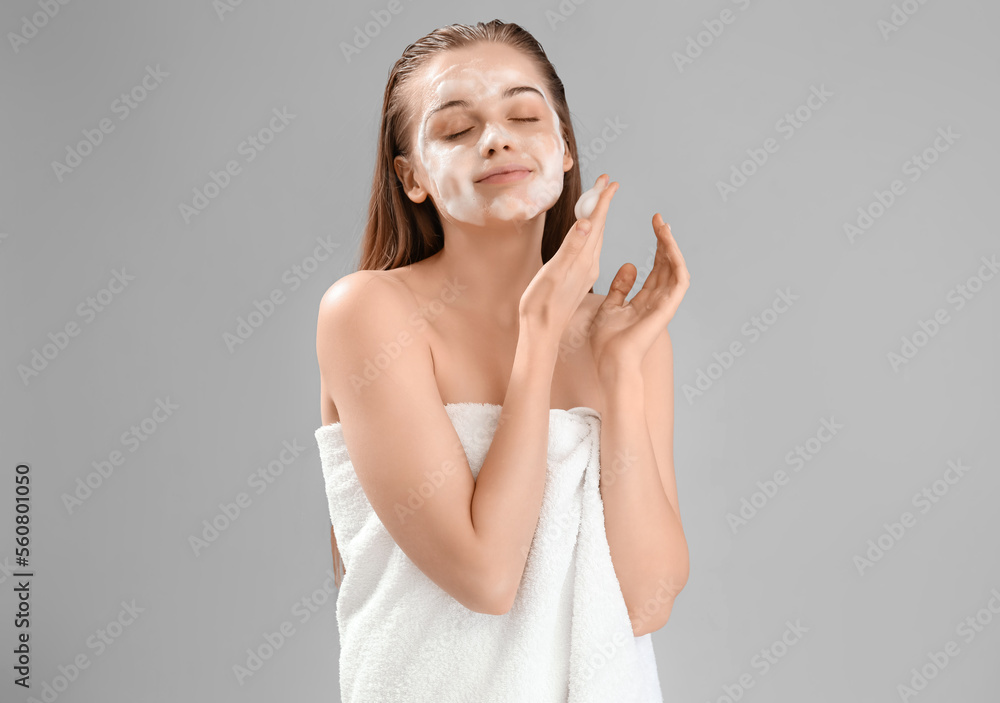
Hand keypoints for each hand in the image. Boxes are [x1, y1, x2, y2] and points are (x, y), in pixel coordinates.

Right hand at [519, 174, 618, 344]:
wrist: (542, 332)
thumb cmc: (542, 304)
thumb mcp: (555, 274)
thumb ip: (571, 248)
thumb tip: (587, 222)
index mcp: (584, 260)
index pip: (597, 223)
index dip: (602, 200)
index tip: (609, 180)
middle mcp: (588, 264)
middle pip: (598, 227)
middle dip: (602, 203)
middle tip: (606, 182)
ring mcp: (584, 272)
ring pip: (594, 238)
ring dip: (597, 218)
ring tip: (599, 201)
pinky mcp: (577, 280)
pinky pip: (588, 249)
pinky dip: (589, 234)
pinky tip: (588, 235)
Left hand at [587, 213, 689, 373]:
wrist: (610, 361)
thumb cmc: (607, 341)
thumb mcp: (610, 305)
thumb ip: (620, 287)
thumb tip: (630, 264)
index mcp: (645, 301)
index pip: (656, 269)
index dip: (657, 247)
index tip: (654, 225)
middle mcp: (658, 301)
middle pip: (667, 265)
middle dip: (664, 241)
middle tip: (659, 218)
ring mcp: (665, 305)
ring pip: (675, 269)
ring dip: (671, 246)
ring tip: (664, 226)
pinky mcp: (668, 308)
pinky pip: (679, 280)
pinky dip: (676, 261)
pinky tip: (668, 244)